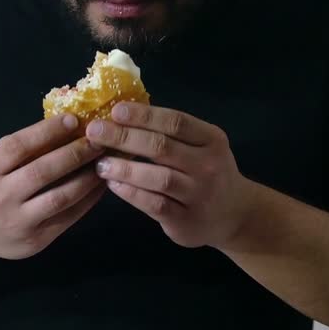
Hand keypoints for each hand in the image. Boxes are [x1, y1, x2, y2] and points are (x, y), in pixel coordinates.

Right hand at [0, 114, 105, 264]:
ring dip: (87, 178)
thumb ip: (17, 151)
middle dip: (75, 153)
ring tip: (103, 162)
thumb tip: (62, 128)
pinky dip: (87, 201)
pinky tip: (98, 187)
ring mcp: (18, 222)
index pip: (18, 146)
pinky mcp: (35, 241)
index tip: (72, 120)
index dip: (47, 131)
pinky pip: (67, 218)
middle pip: (43, 172)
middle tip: (97, 141)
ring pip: (60, 197)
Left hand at [86, 102, 255, 247]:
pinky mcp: (185, 219)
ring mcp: (198, 194)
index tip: (115, 110)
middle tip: (94, 132)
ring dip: (125, 168)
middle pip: (162, 147)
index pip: (175, 122)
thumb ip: (170, 133)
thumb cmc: (206, 172)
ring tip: (99, 162)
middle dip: (124, 137)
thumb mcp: (201, 146)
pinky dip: (131, 192)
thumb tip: (121, 115)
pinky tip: (112, 184)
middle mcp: (208, 165)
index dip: (144, 115)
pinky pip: (154, 204)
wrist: (234, 215)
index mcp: (211, 139)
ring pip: (158, 177)